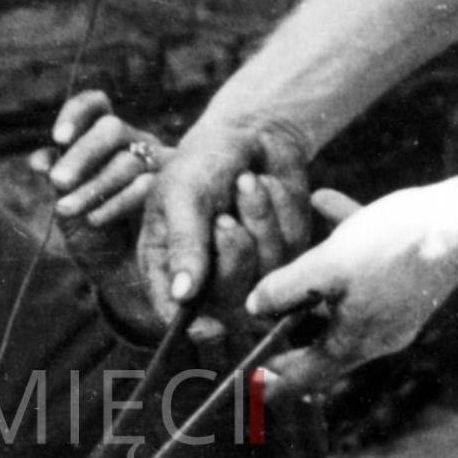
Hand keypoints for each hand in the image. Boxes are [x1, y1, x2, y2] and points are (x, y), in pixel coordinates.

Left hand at [30, 90, 168, 229]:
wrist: (122, 276)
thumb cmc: (93, 234)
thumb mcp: (68, 206)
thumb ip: (57, 179)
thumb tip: (40, 160)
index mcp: (104, 139)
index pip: (95, 106)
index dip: (76, 114)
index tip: (58, 139)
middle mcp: (133, 143)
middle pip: (111, 129)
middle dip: (82, 155)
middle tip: (57, 181)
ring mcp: (156, 164)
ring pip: (126, 161)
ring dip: (92, 186)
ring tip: (64, 209)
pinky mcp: (170, 191)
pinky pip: (145, 187)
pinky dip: (115, 203)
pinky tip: (93, 219)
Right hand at [141, 114, 310, 335]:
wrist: (251, 129)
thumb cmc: (203, 160)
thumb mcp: (183, 194)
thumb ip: (183, 244)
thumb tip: (182, 295)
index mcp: (167, 263)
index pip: (174, 312)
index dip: (193, 326)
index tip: (213, 328)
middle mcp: (205, 274)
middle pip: (227, 298)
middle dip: (232, 254)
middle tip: (225, 216)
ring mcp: (247, 265)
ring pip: (263, 272)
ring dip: (257, 221)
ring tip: (246, 182)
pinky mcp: (283, 251)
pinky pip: (290, 248)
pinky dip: (279, 210)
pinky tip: (266, 186)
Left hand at [246, 184, 457, 399]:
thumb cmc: (392, 246)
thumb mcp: (325, 268)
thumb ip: (284, 290)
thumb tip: (253, 308)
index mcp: (354, 342)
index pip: (306, 376)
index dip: (275, 383)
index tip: (251, 388)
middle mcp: (378, 335)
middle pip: (323, 344)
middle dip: (291, 337)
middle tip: (262, 336)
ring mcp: (398, 309)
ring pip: (343, 301)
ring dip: (313, 287)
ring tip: (286, 272)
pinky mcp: (412, 280)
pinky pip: (368, 266)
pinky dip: (344, 244)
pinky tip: (325, 201)